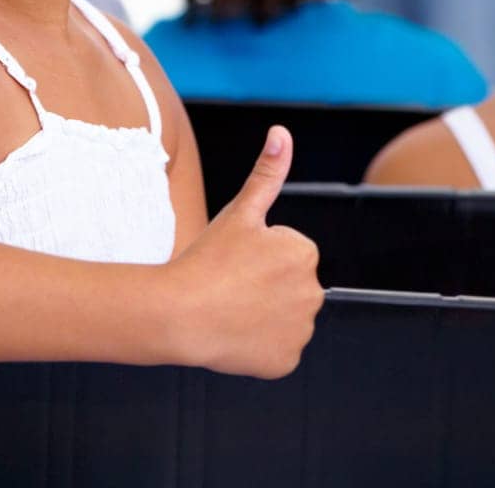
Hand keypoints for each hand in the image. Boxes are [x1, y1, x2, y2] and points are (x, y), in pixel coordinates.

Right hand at [165, 127, 322, 378]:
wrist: (181, 313)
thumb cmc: (208, 258)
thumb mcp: (240, 210)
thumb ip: (267, 172)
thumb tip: (282, 132)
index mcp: (304, 253)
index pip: (288, 252)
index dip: (258, 254)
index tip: (236, 259)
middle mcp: (313, 293)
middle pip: (289, 285)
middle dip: (266, 284)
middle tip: (232, 283)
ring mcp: (300, 332)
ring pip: (284, 317)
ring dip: (264, 314)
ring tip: (232, 307)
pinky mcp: (286, 362)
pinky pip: (276, 349)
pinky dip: (259, 345)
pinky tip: (236, 335)